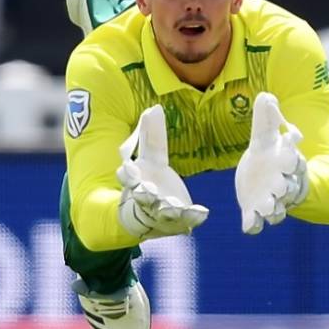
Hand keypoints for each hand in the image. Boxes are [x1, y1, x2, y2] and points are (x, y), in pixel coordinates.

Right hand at [116, 105, 208, 239]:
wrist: (150, 217)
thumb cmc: (149, 181)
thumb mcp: (151, 158)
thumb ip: (151, 135)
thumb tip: (154, 107)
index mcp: (135, 182)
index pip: (127, 178)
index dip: (127, 174)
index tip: (127, 167)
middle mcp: (146, 199)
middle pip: (142, 197)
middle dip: (144, 195)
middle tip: (145, 191)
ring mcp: (161, 212)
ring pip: (162, 212)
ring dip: (167, 209)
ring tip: (173, 207)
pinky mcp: (179, 221)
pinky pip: (185, 221)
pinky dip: (192, 217)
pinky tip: (201, 212)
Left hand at [235, 92, 308, 233]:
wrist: (263, 178)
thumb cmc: (269, 154)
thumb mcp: (264, 135)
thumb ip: (265, 118)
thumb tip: (266, 96)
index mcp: (287, 163)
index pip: (296, 162)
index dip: (295, 158)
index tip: (291, 148)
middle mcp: (282, 184)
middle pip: (289, 188)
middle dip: (285, 188)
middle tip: (279, 186)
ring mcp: (269, 201)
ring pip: (276, 210)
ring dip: (271, 209)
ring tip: (264, 208)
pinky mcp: (254, 212)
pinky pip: (256, 223)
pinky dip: (253, 225)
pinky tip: (248, 225)